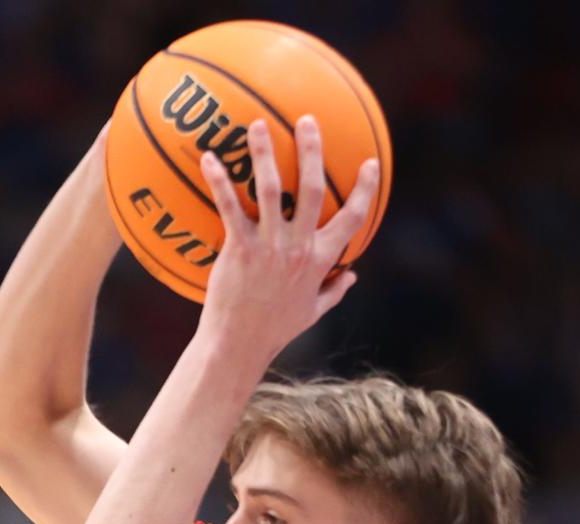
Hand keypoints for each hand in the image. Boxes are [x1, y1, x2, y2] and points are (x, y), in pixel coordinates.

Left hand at [196, 115, 378, 362]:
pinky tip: (209, 160)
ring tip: (258, 125)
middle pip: (313, 189)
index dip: (365, 190)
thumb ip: (334, 291)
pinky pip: (229, 207)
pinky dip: (219, 181)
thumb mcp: (311, 312)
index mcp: (320, 260)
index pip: (352, 219)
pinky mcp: (239, 249)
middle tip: (307, 121)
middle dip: (312, 150)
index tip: (369, 164)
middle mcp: (298, 248)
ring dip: (265, 153)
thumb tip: (353, 275)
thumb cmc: (273, 330)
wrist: (238, 345)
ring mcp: (269, 247)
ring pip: (272, 189)